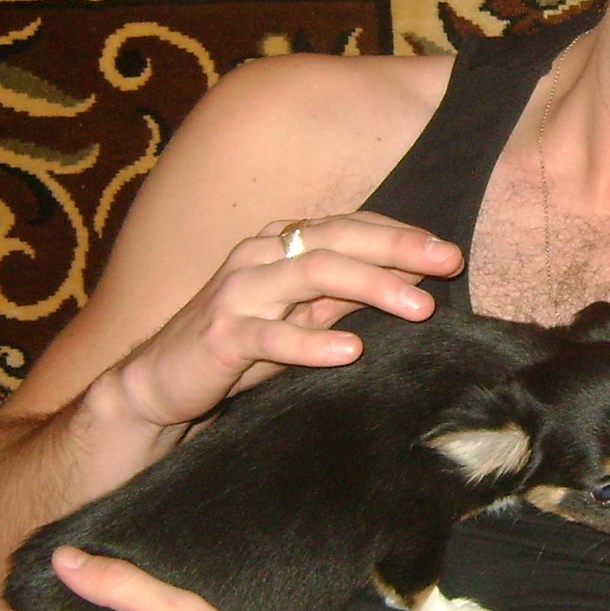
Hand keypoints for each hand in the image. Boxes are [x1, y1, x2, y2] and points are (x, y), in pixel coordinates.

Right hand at [96, 212, 462, 434]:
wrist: (159, 383)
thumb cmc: (237, 346)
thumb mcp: (298, 317)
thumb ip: (342, 296)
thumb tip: (408, 280)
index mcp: (279, 245)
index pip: (347, 227)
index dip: (399, 234)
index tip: (448, 253)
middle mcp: (260, 257)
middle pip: (337, 240)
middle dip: (398, 248)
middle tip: (449, 263)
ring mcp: (238, 292)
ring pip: (311, 274)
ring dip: (370, 286)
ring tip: (419, 306)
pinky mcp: (221, 335)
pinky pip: (271, 334)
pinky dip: (312, 341)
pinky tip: (351, 349)